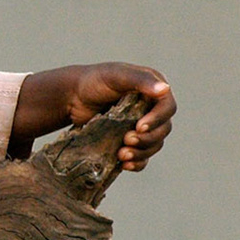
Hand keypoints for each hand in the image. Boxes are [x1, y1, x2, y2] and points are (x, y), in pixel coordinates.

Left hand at [11, 62, 173, 171]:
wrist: (72, 97)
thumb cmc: (94, 81)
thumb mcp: (116, 75)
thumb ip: (140, 80)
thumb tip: (165, 89)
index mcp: (153, 91)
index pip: (167, 108)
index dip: (158, 119)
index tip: (140, 127)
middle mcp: (152, 109)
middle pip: (163, 130)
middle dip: (147, 138)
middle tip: (127, 139)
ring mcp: (142, 127)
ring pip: (154, 145)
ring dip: (141, 153)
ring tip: (122, 154)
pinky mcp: (131, 142)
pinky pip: (142, 157)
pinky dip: (137, 163)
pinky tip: (124, 164)